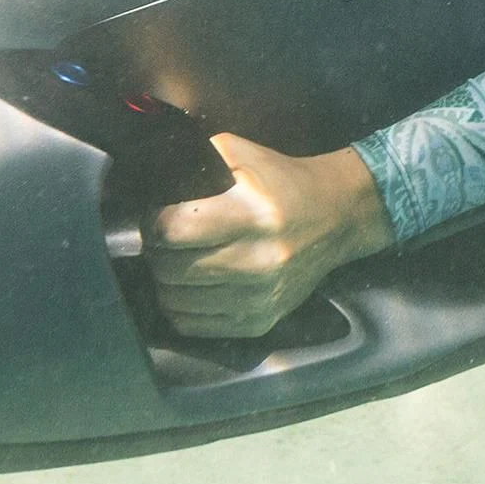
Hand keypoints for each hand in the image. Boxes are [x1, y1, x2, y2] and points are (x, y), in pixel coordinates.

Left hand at [143, 136, 394, 338]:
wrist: (337, 216)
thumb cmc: (284, 182)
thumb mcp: (242, 155)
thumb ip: (194, 160)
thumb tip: (147, 176)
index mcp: (252, 215)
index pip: (174, 230)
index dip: (154, 222)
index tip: (157, 216)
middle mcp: (258, 261)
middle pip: (171, 270)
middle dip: (157, 253)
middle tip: (164, 240)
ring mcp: (259, 297)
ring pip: (177, 303)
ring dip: (166, 282)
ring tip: (176, 262)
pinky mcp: (261, 321)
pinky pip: (196, 327)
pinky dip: (183, 308)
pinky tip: (190, 287)